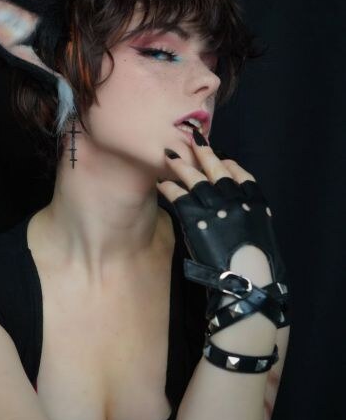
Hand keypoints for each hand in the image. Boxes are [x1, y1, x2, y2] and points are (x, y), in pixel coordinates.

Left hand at [156, 129, 287, 307]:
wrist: (247, 282)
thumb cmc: (255, 268)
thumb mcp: (259, 237)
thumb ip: (248, 221)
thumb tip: (238, 218)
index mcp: (256, 204)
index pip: (243, 175)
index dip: (230, 164)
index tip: (222, 157)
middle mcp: (236, 200)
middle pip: (218, 169)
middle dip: (204, 151)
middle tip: (193, 136)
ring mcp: (216, 208)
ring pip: (196, 179)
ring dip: (182, 165)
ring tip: (169, 154)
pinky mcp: (197, 219)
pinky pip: (179, 197)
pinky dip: (169, 187)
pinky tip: (160, 182)